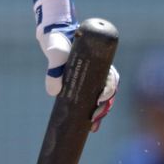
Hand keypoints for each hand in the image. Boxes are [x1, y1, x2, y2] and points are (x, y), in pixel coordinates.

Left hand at [34, 0, 118, 131]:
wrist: (51, 36)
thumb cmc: (57, 40)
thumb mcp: (55, 50)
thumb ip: (54, 66)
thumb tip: (53, 93)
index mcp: (99, 60)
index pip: (111, 77)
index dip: (110, 90)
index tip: (100, 99)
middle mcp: (98, 70)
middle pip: (109, 91)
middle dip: (105, 107)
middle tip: (95, 118)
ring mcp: (91, 78)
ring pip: (101, 98)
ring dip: (100, 113)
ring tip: (93, 127)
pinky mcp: (81, 84)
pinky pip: (89, 99)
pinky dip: (91, 112)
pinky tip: (89, 124)